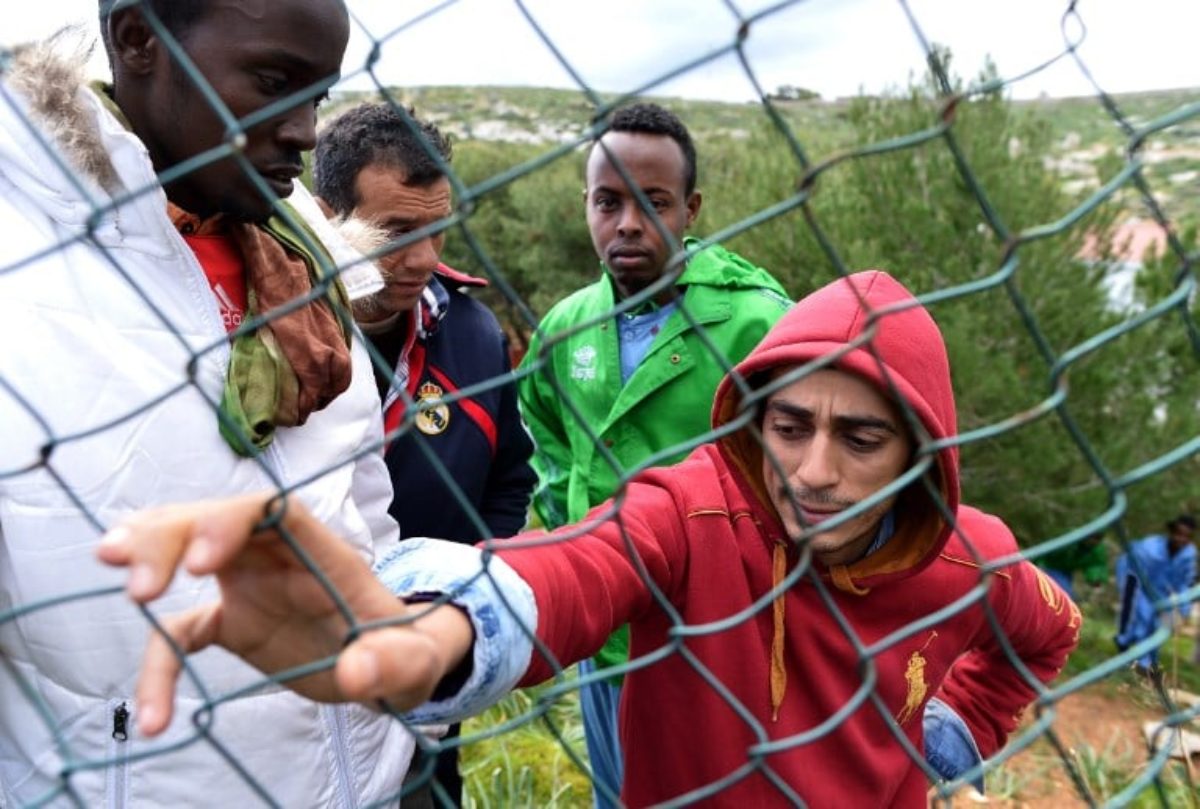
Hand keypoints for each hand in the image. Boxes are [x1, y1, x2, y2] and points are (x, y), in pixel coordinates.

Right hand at [96, 493, 472, 736]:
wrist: (394, 666)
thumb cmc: (408, 649)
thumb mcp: (418, 660)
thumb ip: (397, 661)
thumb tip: (358, 671)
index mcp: (323, 552)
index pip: (275, 512)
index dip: (233, 523)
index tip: (201, 563)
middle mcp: (279, 557)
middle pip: (217, 520)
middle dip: (172, 535)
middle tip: (134, 576)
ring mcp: (249, 585)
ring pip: (186, 550)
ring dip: (147, 552)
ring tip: (109, 560)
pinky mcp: (230, 623)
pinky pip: (180, 635)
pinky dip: (157, 668)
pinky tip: (151, 719)